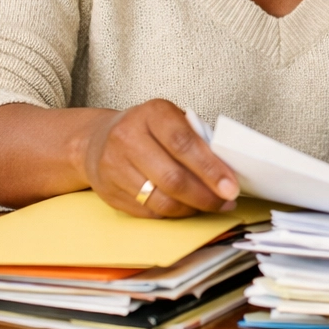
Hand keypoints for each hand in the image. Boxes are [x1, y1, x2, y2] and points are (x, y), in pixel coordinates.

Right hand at [81, 99, 238, 217]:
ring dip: (191, 208)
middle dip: (205, 195)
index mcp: (152, 114)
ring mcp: (114, 166)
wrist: (98, 139)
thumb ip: (197, 138)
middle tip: (226, 202)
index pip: (184, 143)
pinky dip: (172, 213)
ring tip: (210, 205)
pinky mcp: (108, 192)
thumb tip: (227, 168)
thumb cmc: (148, 128)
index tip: (231, 186)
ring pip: (160, 199)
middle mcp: (128, 138)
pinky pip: (148, 211)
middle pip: (172, 177)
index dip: (211, 168)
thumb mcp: (173, 120)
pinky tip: (186, 208)